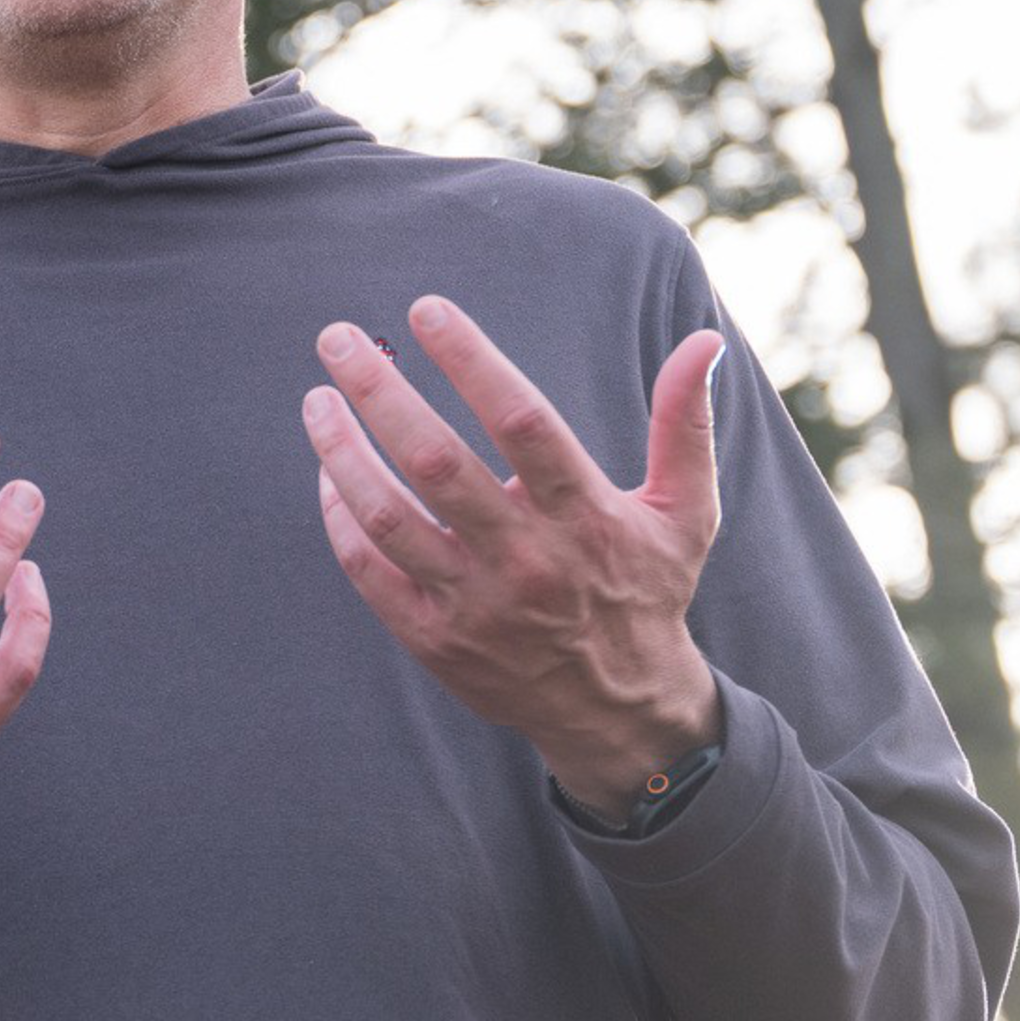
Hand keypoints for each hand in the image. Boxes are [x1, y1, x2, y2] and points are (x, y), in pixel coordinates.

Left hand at [302, 296, 726, 818]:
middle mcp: (526, 558)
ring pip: (387, 516)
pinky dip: (340, 520)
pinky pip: (369, 572)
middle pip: (435, 462)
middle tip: (335, 339)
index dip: (471, 360)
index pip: (521, 420)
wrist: (618, 709)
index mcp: (586, 516)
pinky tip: (328, 475)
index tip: (425, 311)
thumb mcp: (686, 511)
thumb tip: (702, 341)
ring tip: (316, 401)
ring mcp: (474, 602)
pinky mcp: (434, 640)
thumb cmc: (646, 589)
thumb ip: (685, 424)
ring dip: (340, 453)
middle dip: (379, 392)